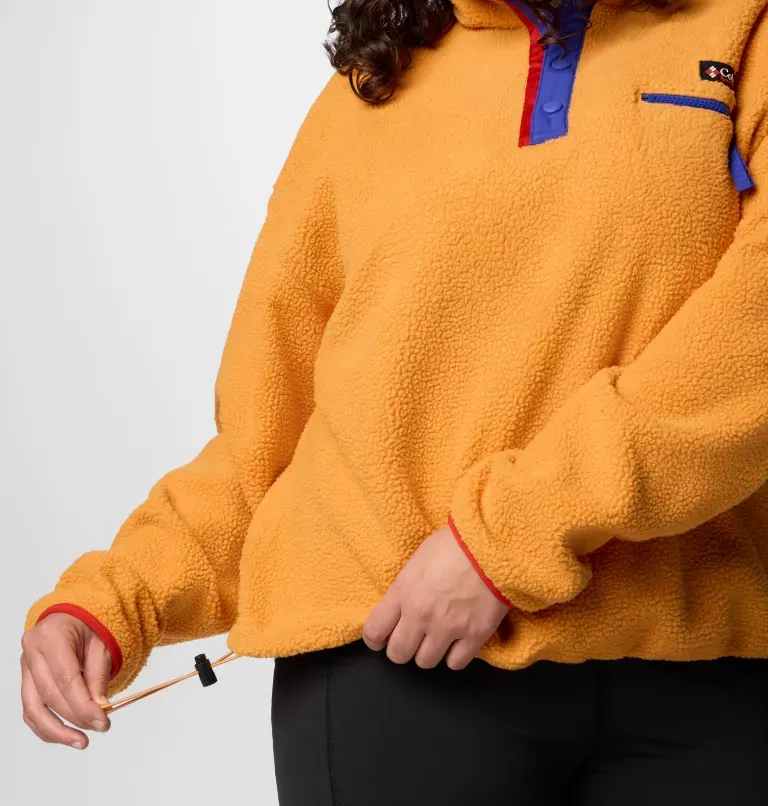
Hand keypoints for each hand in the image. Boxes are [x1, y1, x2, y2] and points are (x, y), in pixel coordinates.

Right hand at [20, 613, 111, 749]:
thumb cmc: (90, 626)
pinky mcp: (25, 680)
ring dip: (57, 730)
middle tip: (99, 728)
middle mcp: (32, 651)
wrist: (74, 616)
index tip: (102, 722)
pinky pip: (31, 709)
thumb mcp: (102, 644)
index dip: (83, 705)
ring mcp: (24, 666)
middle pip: (50, 695)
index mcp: (52, 636)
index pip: (66, 679)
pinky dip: (47, 726)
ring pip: (33, 708)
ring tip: (80, 741)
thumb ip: (99, 676)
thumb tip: (99, 708)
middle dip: (76, 717)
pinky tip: (65, 735)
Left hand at [362, 524, 509, 669]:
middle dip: (402, 649)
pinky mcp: (474, 635)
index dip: (375, 639)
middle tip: (410, 639)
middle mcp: (420, 615)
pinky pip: (456, 663)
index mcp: (403, 592)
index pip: (373, 632)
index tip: (381, 638)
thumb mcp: (418, 559)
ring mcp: (447, 628)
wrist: (492, 544)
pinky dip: (455, 656)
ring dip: (428, 652)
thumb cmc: (454, 543)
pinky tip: (457, 642)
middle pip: (398, 654)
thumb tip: (400, 605)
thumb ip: (406, 587)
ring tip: (436, 638)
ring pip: (425, 662)